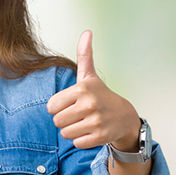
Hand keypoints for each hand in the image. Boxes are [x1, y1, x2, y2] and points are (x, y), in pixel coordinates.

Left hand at [47, 31, 140, 150]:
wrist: (124, 116)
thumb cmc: (101, 95)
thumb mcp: (90, 76)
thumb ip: (84, 55)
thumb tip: (87, 31)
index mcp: (82, 89)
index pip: (51, 106)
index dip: (59, 107)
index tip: (71, 104)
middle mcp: (89, 104)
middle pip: (57, 121)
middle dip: (65, 120)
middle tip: (78, 115)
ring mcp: (96, 121)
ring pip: (65, 134)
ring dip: (72, 131)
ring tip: (85, 123)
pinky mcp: (100, 137)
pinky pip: (77, 143)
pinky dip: (82, 140)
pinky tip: (92, 132)